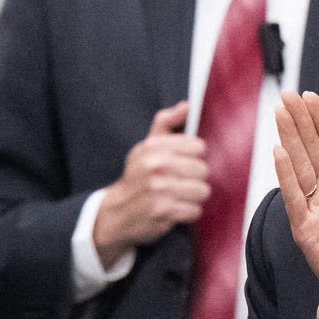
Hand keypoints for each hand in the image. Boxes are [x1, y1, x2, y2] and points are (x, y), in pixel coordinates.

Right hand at [91, 103, 212, 261]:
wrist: (116, 211)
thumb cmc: (138, 177)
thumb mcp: (146, 146)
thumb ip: (166, 123)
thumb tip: (187, 105)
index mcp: (153, 147)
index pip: (197, 147)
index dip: (193, 157)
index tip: (183, 163)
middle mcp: (155, 165)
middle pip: (202, 169)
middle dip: (195, 179)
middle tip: (180, 183)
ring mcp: (159, 188)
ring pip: (202, 190)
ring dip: (194, 197)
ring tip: (179, 196)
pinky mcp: (164, 210)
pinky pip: (195, 210)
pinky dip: (189, 213)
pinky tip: (176, 209)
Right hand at [273, 92, 318, 318]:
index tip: (310, 95)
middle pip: (309, 150)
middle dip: (299, 122)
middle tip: (287, 94)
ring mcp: (314, 209)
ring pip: (299, 167)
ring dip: (289, 140)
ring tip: (280, 113)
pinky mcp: (306, 228)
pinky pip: (295, 198)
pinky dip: (287, 176)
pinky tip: (280, 152)